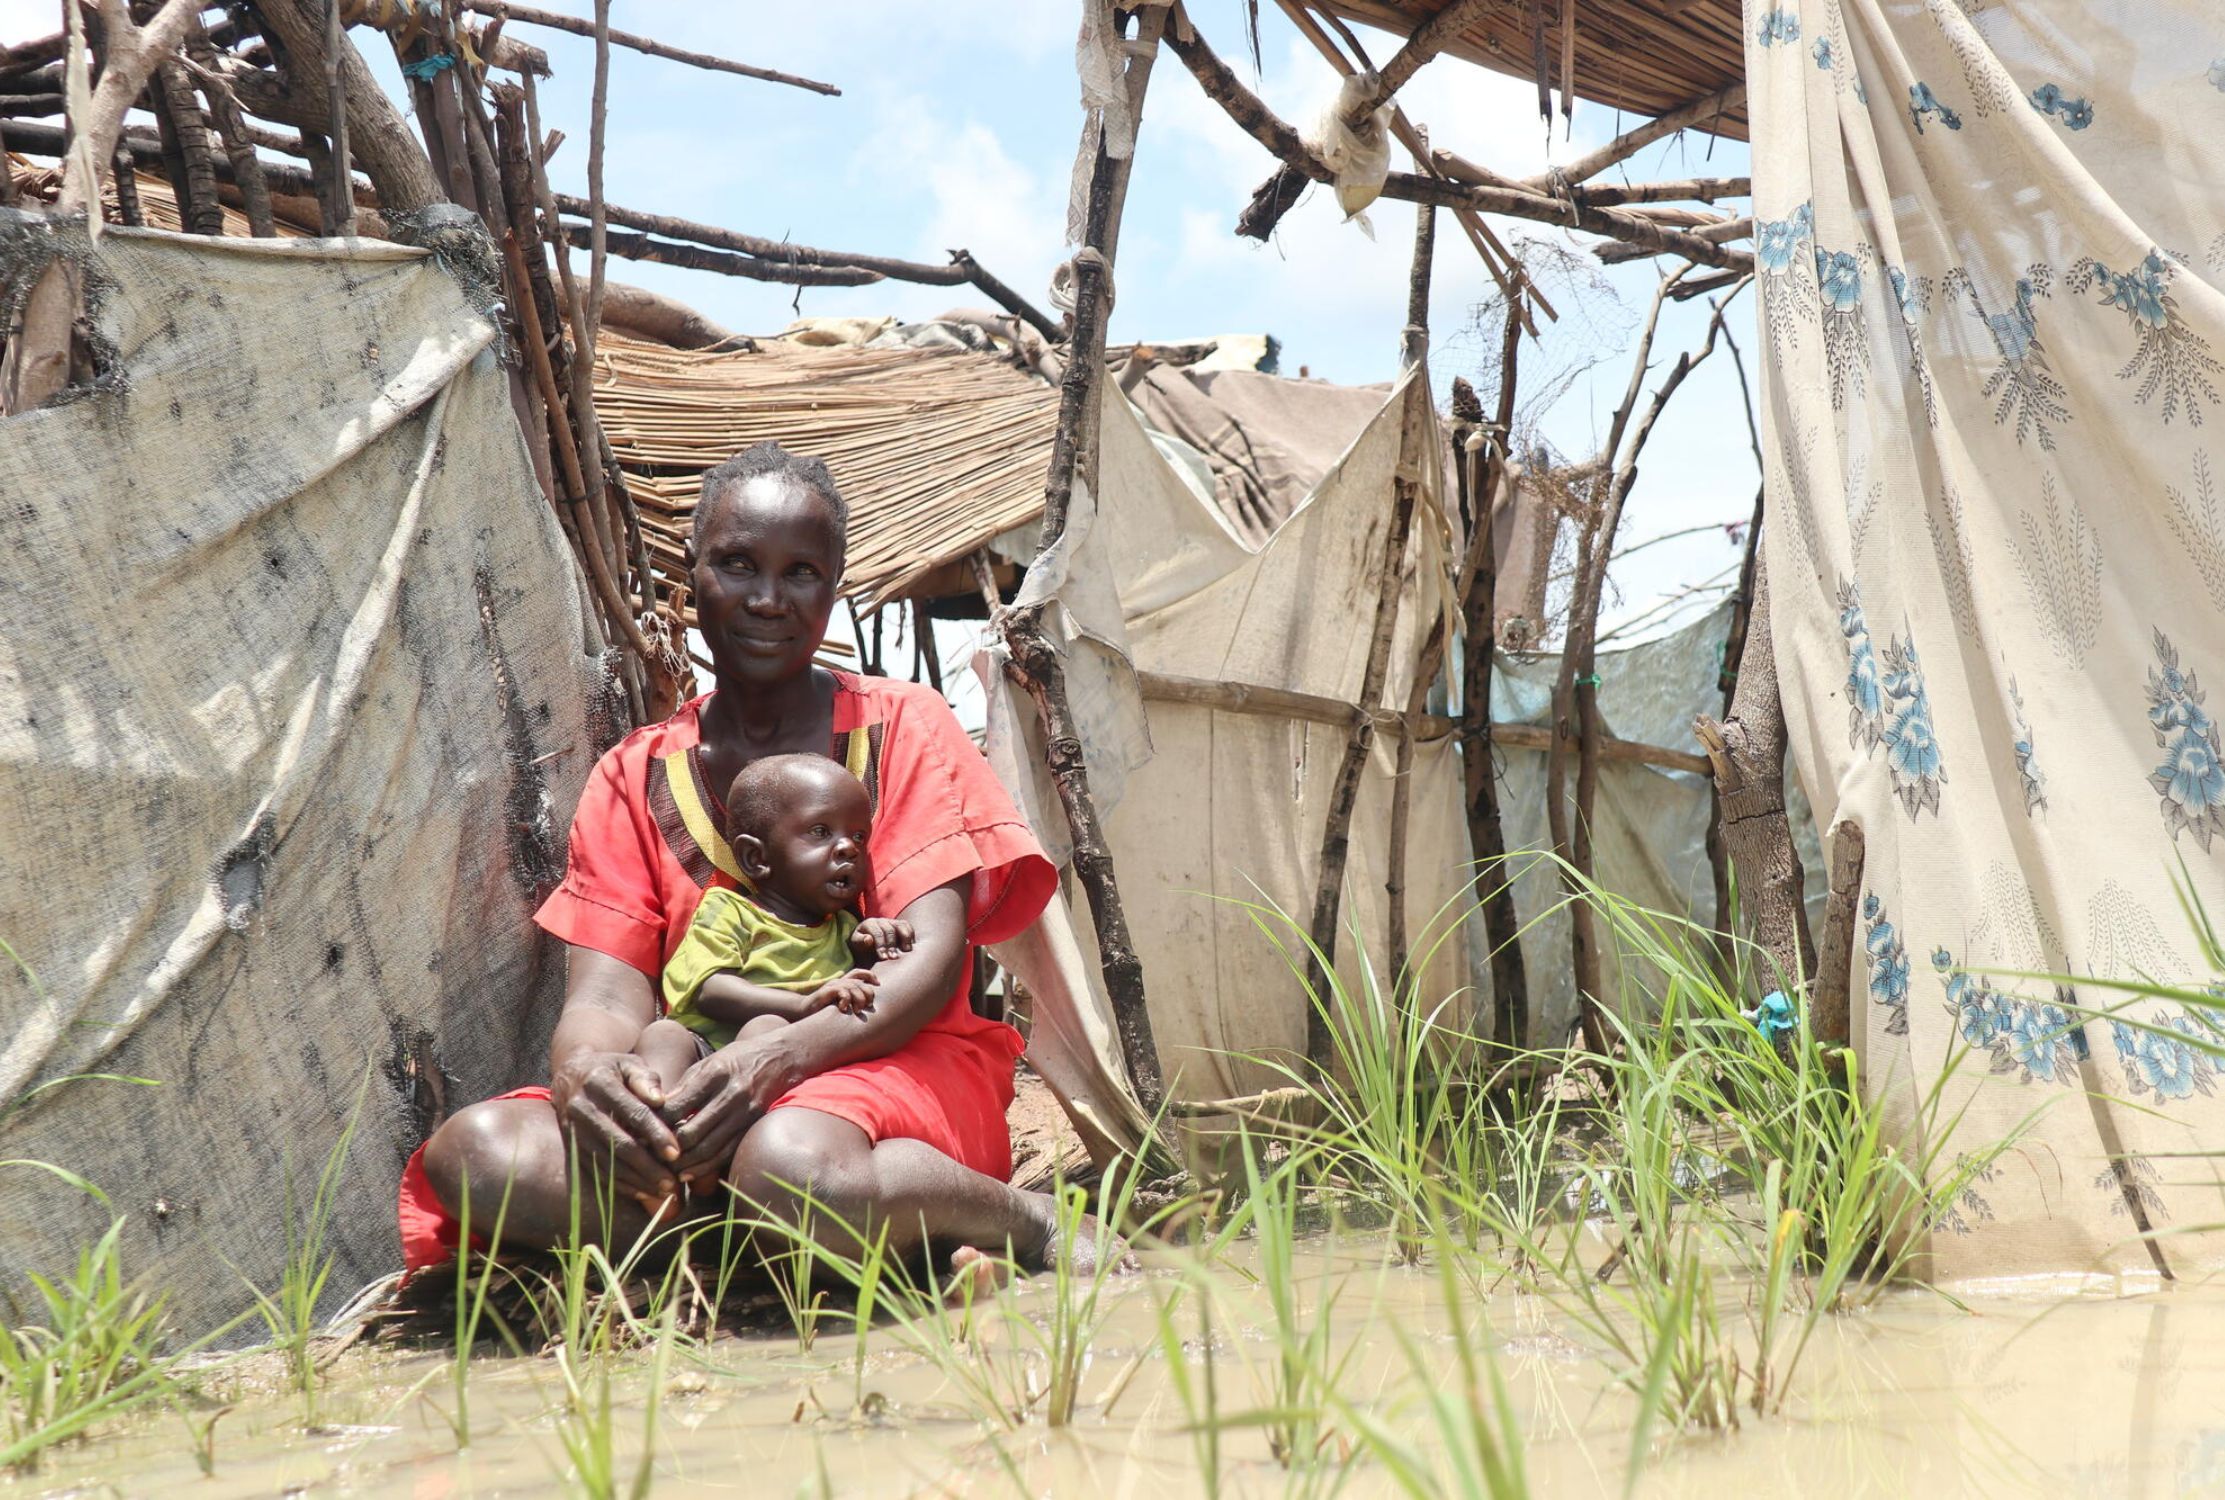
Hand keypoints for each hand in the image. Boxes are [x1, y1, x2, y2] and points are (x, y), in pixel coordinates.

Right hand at [549, 1049, 681, 1212]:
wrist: (570, 1077)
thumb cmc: (611, 1069)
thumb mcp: (628, 1064)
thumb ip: (645, 1079)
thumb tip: (660, 1100)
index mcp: (599, 1083)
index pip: (633, 1112)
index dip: (655, 1134)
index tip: (676, 1152)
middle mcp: (582, 1107)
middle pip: (618, 1143)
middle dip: (647, 1166)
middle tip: (673, 1182)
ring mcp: (573, 1130)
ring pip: (607, 1161)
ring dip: (636, 1180)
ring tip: (663, 1192)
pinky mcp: (571, 1147)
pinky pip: (596, 1171)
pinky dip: (620, 1185)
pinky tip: (643, 1193)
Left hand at [660, 1036, 791, 1186]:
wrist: (781, 1058)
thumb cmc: (738, 1058)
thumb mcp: (709, 1063)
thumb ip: (685, 1086)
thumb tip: (655, 1110)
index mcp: (714, 1074)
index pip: (677, 1106)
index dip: (655, 1123)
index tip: (640, 1132)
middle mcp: (731, 1094)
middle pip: (690, 1132)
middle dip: (667, 1148)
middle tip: (648, 1156)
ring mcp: (745, 1112)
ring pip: (708, 1147)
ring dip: (684, 1162)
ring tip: (666, 1168)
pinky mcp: (753, 1125)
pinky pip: (726, 1152)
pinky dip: (705, 1166)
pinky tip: (689, 1172)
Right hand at [811, 968, 879, 1015]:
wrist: (802, 1012)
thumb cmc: (823, 1011)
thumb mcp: (840, 1005)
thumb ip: (852, 1003)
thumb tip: (869, 1007)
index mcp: (843, 984)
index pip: (859, 973)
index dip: (870, 976)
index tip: (878, 985)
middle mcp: (838, 982)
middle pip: (859, 982)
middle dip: (868, 993)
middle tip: (868, 1005)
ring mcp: (832, 986)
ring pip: (853, 986)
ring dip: (858, 998)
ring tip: (857, 1010)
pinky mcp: (826, 992)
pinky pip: (841, 991)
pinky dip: (846, 999)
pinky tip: (844, 1008)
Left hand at [851, 917, 914, 961]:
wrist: (866, 944)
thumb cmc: (861, 946)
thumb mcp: (856, 945)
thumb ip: (861, 941)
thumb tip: (868, 939)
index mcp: (869, 924)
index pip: (877, 933)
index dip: (881, 946)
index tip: (884, 958)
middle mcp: (881, 920)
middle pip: (890, 930)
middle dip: (892, 945)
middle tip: (894, 958)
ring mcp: (891, 921)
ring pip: (901, 925)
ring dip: (905, 939)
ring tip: (906, 951)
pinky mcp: (900, 925)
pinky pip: (907, 926)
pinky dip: (910, 935)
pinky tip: (910, 947)